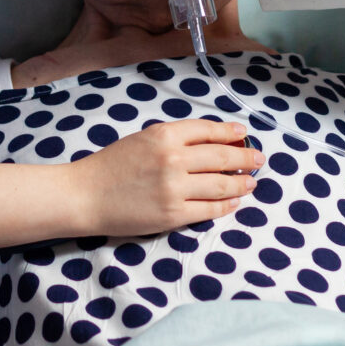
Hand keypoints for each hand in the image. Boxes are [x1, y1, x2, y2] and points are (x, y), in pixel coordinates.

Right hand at [67, 118, 262, 235]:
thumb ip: (174, 139)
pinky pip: (210, 209)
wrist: (85, 195)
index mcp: (164, 135)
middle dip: (246, 158)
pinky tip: (234, 202)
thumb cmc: (111, 166)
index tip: (244, 135)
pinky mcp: (173, 214)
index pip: (209, 130)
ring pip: (221, 185)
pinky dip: (227, 205)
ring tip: (251, 182)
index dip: (231, 133)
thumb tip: (212, 143)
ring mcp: (174, 188)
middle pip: (222, 157)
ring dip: (241, 183)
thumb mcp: (143, 139)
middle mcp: (173, 159)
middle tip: (259, 159)